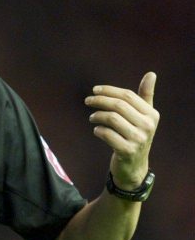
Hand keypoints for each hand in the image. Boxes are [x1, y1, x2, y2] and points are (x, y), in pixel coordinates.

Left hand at [85, 72, 159, 189]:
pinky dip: (98, 130)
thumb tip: (151, 74)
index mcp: (152, 114)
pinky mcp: (127, 151)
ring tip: (91, 117)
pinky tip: (96, 130)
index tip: (94, 90)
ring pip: (111, 118)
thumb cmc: (135, 135)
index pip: (127, 95)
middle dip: (99, 100)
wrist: (134, 166)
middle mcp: (148, 126)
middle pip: (118, 105)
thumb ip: (145, 95)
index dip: (109, 90)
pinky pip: (107, 134)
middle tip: (87, 101)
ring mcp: (139, 139)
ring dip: (97, 115)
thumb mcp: (143, 116)